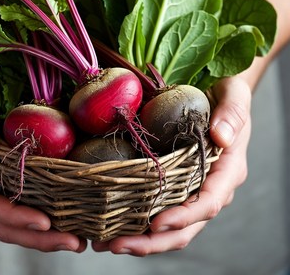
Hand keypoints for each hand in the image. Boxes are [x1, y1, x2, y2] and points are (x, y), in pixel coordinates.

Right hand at [0, 77, 86, 252]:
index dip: (14, 216)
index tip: (43, 222)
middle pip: (2, 222)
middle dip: (36, 237)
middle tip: (72, 242)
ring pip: (12, 220)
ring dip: (42, 234)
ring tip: (75, 239)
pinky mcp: (1, 178)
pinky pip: (20, 202)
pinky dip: (41, 215)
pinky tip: (66, 217)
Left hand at [92, 76, 250, 255]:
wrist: (217, 92)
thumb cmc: (226, 93)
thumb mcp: (233, 95)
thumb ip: (232, 114)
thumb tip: (221, 136)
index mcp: (226, 169)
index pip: (208, 202)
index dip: (183, 217)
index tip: (155, 223)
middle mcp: (210, 185)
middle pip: (185, 226)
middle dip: (152, 241)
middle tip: (116, 245)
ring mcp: (191, 186)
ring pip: (169, 224)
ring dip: (139, 238)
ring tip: (105, 242)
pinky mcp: (175, 181)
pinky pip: (158, 207)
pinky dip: (136, 219)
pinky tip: (112, 222)